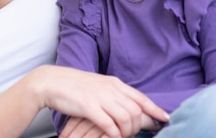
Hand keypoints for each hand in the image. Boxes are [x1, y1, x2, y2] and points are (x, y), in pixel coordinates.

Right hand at [38, 66, 169, 137]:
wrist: (50, 82)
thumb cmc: (72, 85)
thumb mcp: (97, 85)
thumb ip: (112, 92)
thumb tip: (126, 103)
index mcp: (113, 83)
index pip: (140, 97)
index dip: (155, 109)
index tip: (165, 118)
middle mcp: (110, 89)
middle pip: (136, 110)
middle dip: (140, 126)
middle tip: (136, 134)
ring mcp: (100, 97)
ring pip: (126, 118)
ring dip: (127, 132)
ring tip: (122, 136)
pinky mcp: (88, 107)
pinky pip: (109, 125)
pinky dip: (114, 134)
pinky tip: (113, 137)